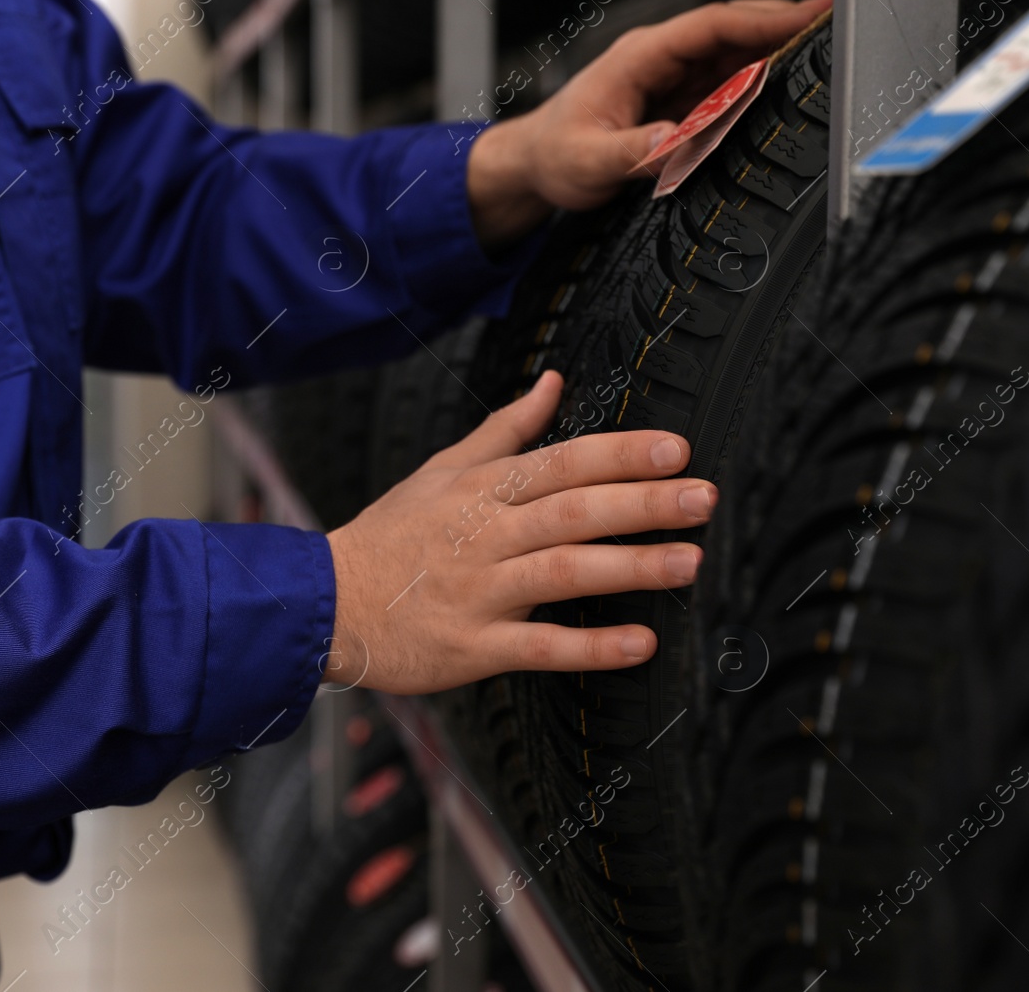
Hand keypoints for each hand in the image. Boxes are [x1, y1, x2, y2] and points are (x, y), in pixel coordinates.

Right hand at [322, 370, 717, 693]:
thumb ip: (505, 428)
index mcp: (484, 488)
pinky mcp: (472, 646)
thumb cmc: (392, 534)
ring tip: (688, 562)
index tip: (678, 449)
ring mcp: (480, 591)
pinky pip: (539, 647)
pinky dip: (590, 647)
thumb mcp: (443, 468)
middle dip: (642, 502)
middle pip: (574, 510)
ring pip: (563, 571)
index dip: (622, 454)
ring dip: (630, 567)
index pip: (564, 461)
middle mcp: (486, 534)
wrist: (325, 601)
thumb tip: (552, 381)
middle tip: (702, 498)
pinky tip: (638, 644)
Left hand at [466, 0, 833, 247]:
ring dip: (778, 54)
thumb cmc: (555, 156)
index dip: (765, 18)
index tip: (809, 16)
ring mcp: (672, 78)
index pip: (714, 26)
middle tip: (836, 29)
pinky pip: (726, 85)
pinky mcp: (678, 100)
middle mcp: (660, 60)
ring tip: (825, 56)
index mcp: (641, 57)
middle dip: (786, 26)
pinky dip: (758, 83)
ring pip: (735, 56)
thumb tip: (678, 143)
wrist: (536, 164)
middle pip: (735, 32)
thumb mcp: (589, 161)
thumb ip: (636, 152)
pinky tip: (787, 87)